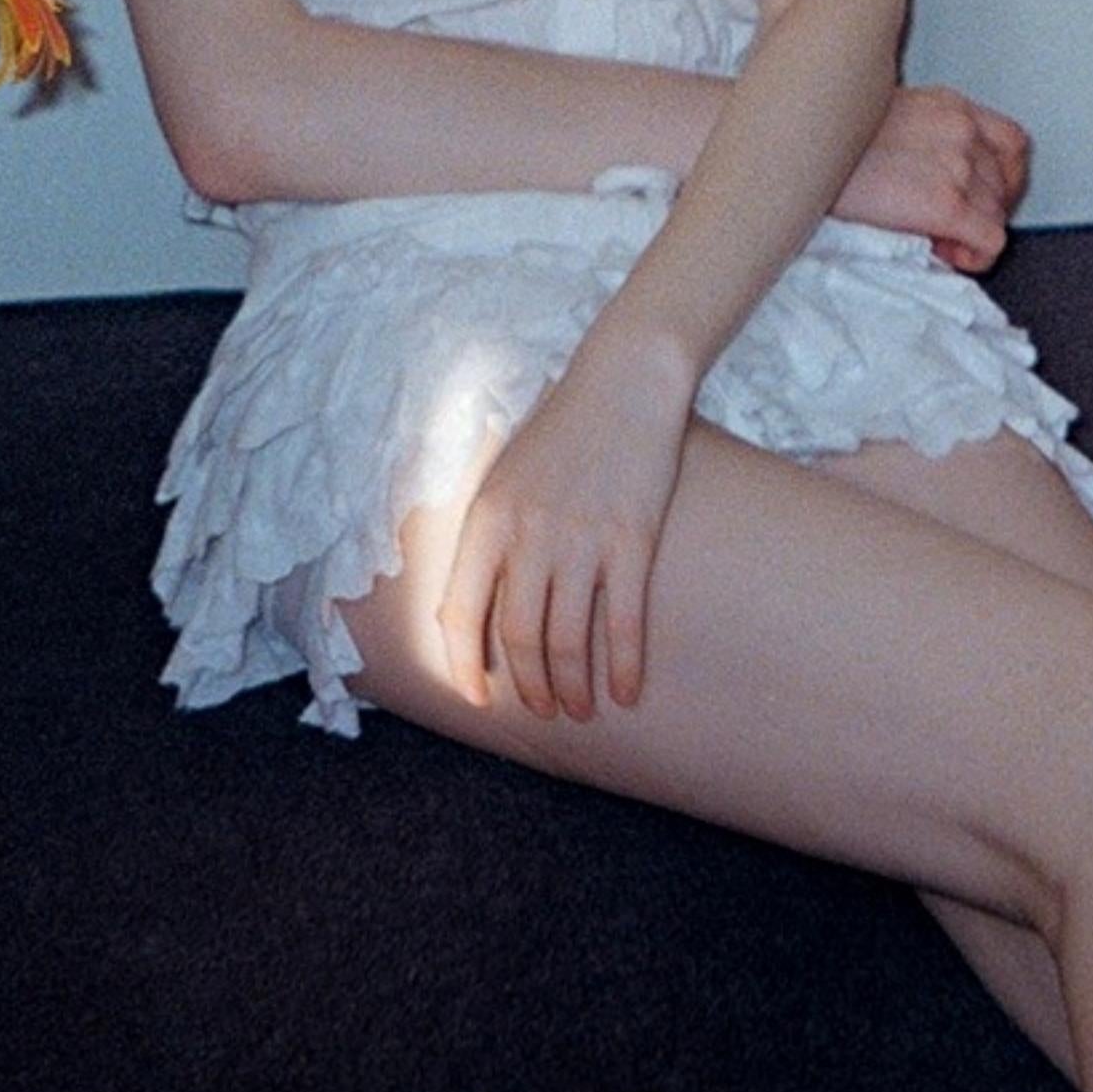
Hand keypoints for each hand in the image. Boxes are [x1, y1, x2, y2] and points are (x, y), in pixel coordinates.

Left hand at [437, 341, 692, 723]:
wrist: (624, 380)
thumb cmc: (564, 429)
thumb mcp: (506, 475)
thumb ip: (491, 535)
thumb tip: (483, 606)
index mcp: (487, 520)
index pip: (460, 614)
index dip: (465, 667)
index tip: (479, 698)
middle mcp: (528, 535)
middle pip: (518, 638)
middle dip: (530, 688)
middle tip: (546, 711)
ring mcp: (582, 539)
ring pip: (568, 641)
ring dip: (573, 688)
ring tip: (582, 709)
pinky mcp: (632, 539)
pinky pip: (624, 622)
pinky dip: (624, 666)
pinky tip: (628, 692)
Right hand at [834, 84, 1030, 273]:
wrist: (798, 147)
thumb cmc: (825, 137)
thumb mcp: (884, 116)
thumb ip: (921, 136)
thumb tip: (931, 175)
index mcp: (949, 106)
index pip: (1011, 143)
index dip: (1004, 178)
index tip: (984, 197)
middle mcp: (961, 130)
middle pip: (1004, 184)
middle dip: (981, 211)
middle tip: (948, 227)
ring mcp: (958, 166)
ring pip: (997, 214)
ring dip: (972, 233)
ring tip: (936, 239)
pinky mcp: (946, 204)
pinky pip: (990, 241)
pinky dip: (976, 255)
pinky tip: (946, 253)